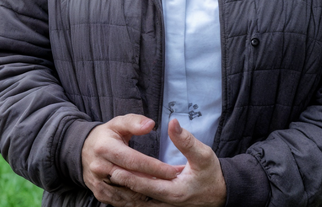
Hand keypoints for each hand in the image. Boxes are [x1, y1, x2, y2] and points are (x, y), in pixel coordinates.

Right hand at [82, 114, 179, 205]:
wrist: (81, 150)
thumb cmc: (106, 136)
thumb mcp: (117, 124)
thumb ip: (134, 122)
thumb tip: (151, 124)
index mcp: (105, 148)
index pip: (134, 160)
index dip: (155, 167)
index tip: (173, 171)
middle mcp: (99, 167)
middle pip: (132, 178)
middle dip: (155, 182)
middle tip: (174, 183)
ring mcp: (98, 182)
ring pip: (128, 193)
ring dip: (148, 194)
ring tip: (165, 191)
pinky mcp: (99, 193)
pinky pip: (122, 201)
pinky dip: (137, 201)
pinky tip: (150, 198)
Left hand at [110, 119, 225, 206]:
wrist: (220, 194)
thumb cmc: (212, 174)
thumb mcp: (204, 155)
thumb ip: (186, 141)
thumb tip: (172, 123)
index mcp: (176, 191)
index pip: (147, 186)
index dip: (129, 177)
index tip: (113, 168)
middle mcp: (167, 203)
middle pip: (137, 196)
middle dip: (118, 185)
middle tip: (100, 171)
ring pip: (136, 204)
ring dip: (120, 194)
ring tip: (102, 180)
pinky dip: (128, 200)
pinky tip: (115, 190)